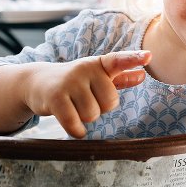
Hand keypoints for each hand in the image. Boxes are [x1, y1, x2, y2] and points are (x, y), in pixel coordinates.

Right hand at [24, 50, 151, 137]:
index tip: (149, 56)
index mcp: (98, 64)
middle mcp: (85, 69)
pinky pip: (75, 123)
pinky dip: (76, 130)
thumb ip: (119, 77)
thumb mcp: (96, 76)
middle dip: (100, 108)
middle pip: (110, 101)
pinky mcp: (55, 98)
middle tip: (86, 101)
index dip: (134, 59)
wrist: (36, 82)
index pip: (118, 60)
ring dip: (85, 118)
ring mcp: (69, 82)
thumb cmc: (73, 82)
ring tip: (74, 107)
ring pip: (92, 114)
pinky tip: (72, 124)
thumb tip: (142, 75)